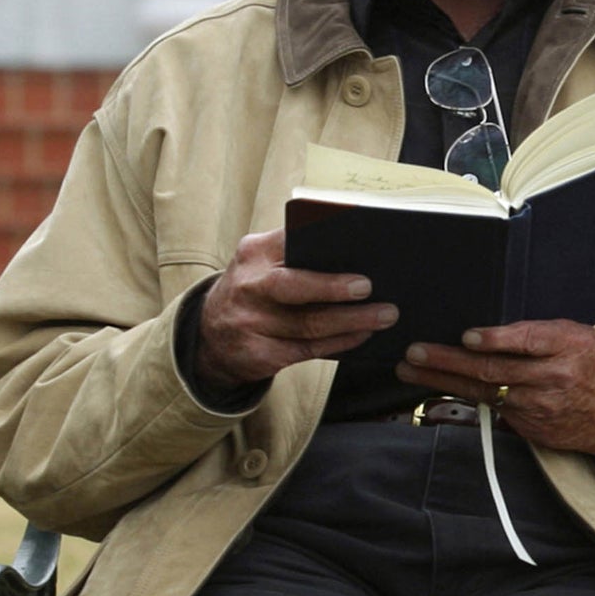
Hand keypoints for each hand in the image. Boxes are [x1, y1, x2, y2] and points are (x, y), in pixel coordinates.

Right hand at [195, 229, 396, 393]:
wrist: (210, 337)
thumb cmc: (254, 292)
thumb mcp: (262, 264)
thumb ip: (295, 255)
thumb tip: (356, 256)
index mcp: (254, 253)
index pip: (289, 241)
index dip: (322, 244)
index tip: (356, 243)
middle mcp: (248, 286)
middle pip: (294, 286)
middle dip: (334, 287)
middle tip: (369, 287)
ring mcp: (250, 323)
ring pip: (309, 324)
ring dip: (352, 321)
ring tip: (383, 316)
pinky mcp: (258, 354)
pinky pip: (308, 349)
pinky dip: (340, 342)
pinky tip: (362, 335)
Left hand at [399, 319, 594, 459]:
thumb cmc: (594, 365)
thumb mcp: (577, 336)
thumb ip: (538, 334)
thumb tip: (489, 334)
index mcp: (568, 347)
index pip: (529, 342)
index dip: (497, 339)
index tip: (468, 336)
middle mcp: (552, 379)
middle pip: (494, 371)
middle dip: (449, 361)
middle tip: (415, 352)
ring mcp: (539, 408)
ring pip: (484, 393)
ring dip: (443, 381)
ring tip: (410, 370)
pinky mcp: (532, 429)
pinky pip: (493, 410)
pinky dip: (464, 398)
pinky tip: (437, 388)